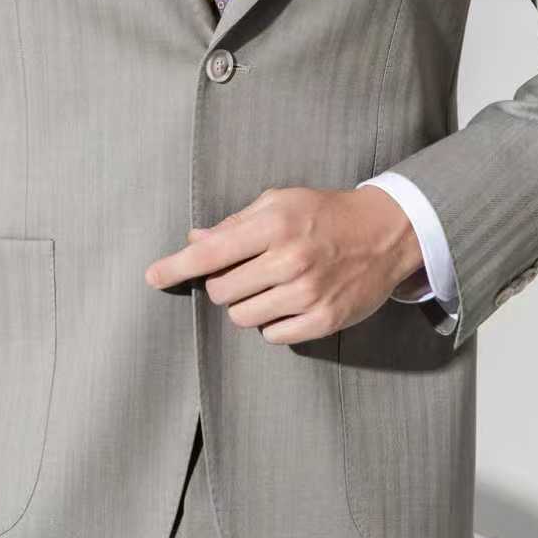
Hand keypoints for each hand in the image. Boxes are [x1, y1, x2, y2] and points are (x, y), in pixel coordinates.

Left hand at [144, 185, 424, 343]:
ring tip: (271, 285)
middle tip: (247, 271)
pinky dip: (273, 322)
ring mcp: (308, 293)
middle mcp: (289, 260)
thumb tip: (194, 242)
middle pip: (221, 291)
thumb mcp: (280, 202)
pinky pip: (272, 335)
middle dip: (224, 284)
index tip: (153, 277)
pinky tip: (290, 302)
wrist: (384, 233)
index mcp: (274, 225)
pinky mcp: (324, 320)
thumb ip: (235, 224)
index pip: (211, 252)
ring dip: (247, 304)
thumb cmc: (324, 214)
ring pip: (243, 317)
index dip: (176, 267)